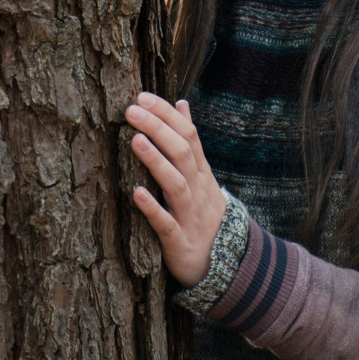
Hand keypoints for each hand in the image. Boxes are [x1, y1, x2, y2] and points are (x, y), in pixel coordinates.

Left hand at [125, 92, 226, 286]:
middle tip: (132, 110)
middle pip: (182, 153)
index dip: (166, 115)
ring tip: (136, 140)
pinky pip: (166, 224)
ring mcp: (190, 215)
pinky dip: (152, 208)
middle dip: (158, 129)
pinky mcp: (179, 241)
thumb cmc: (203, 210)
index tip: (142, 97)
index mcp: (201, 171)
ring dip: (156, 161)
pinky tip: (136, 193)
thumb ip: (189, 139)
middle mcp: (198, 189)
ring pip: (176, 184)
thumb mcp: (201, 172)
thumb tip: (181, 102)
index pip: (188, 135)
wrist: (227, 262)